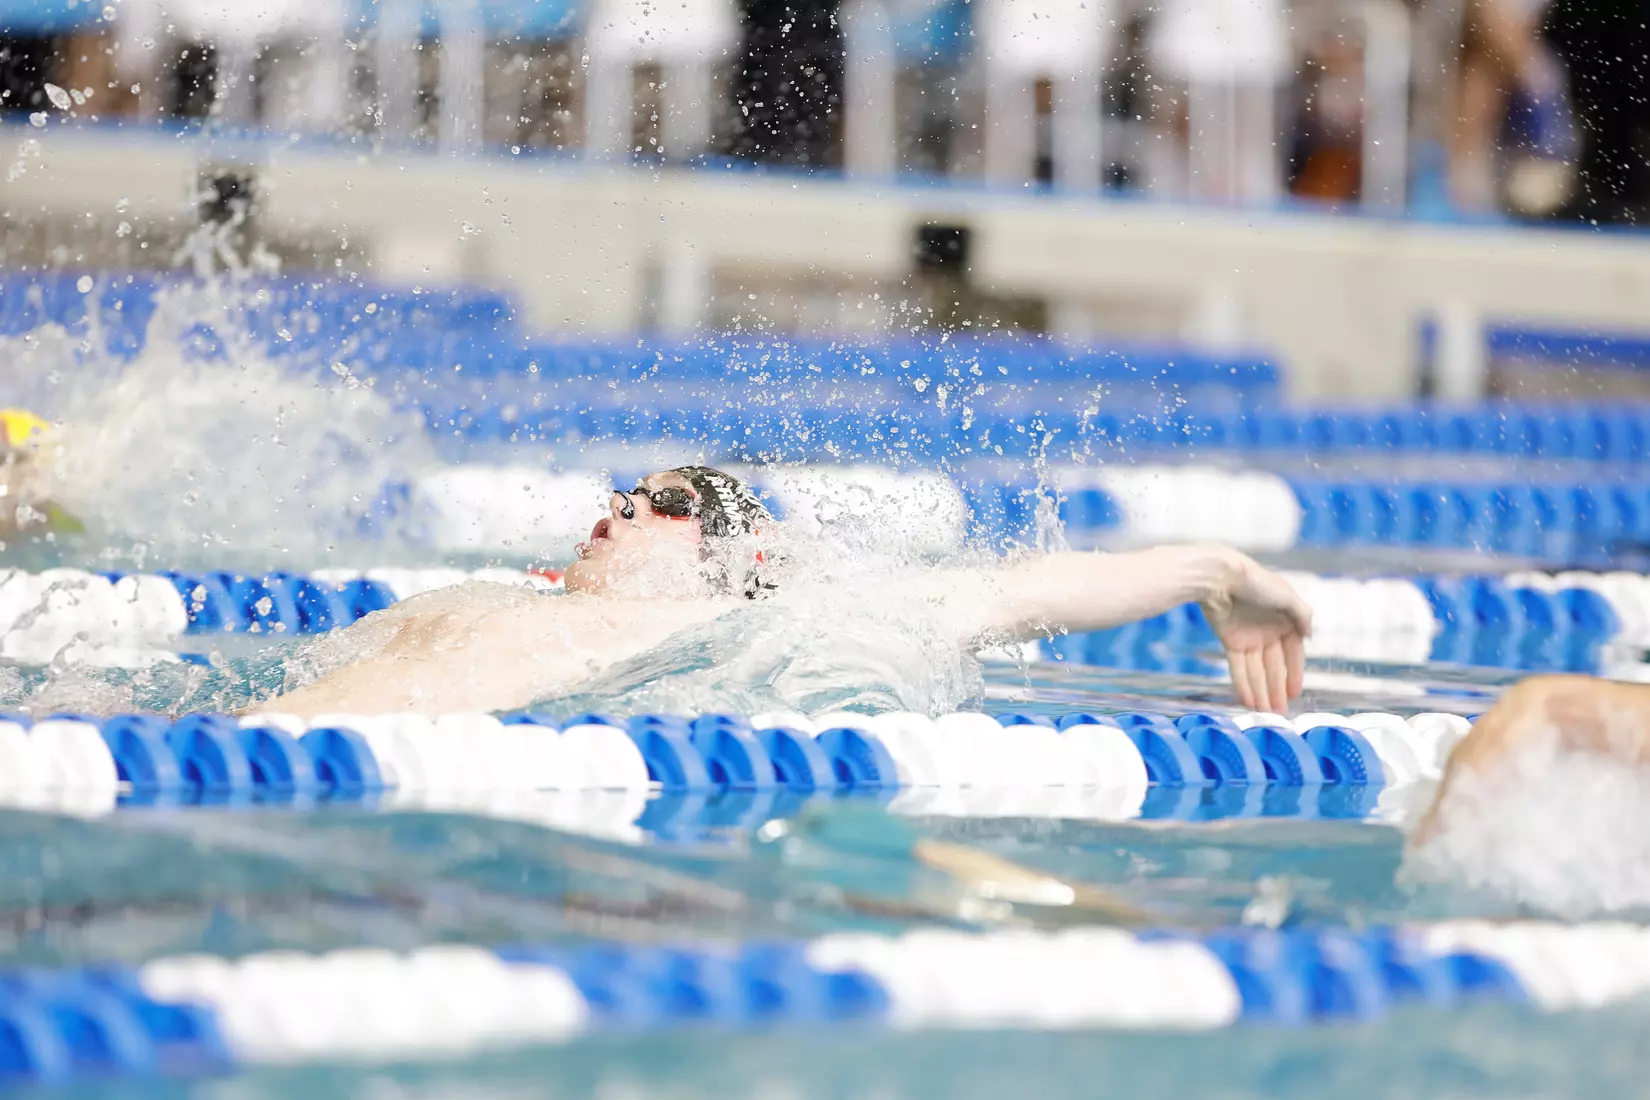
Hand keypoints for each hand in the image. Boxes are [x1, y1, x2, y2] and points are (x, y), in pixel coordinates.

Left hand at [1199, 551, 1311, 712]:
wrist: (1219, 576)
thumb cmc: (1256, 581)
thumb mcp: (1286, 596)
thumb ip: (1302, 615)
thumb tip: (1310, 635)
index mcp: (1286, 621)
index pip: (1293, 654)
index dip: (1294, 674)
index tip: (1295, 694)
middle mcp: (1269, 632)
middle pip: (1274, 667)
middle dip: (1276, 690)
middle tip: (1279, 713)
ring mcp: (1249, 638)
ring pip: (1256, 671)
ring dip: (1260, 692)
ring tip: (1264, 712)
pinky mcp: (1231, 641)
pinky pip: (1239, 667)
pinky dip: (1243, 683)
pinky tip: (1248, 700)